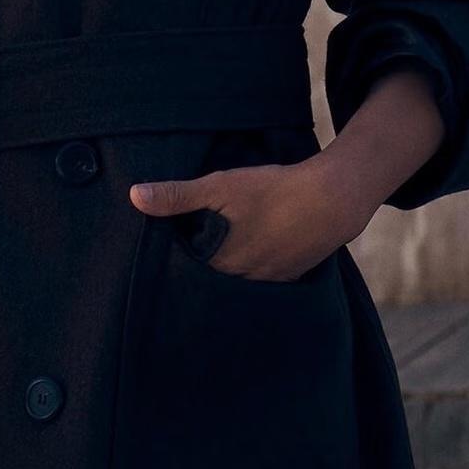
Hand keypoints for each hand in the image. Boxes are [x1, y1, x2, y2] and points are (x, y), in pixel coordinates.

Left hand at [128, 150, 369, 281]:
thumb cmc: (273, 191)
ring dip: (227, 270)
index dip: (175, 261)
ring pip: (236, 282)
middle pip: (211, 281)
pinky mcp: (289, 277)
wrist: (333, 199)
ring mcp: (268, 283)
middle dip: (200, 268)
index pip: (186, 273)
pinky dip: (253, 269)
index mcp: (220, 264)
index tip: (165, 251)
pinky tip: (253, 250)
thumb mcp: (221, 186)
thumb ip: (178, 196)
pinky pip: (262, 281)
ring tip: (222, 250)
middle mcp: (242, 282)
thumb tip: (135, 197)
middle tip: (194, 247)